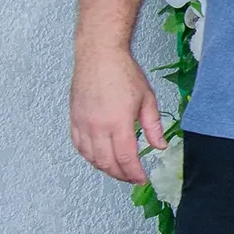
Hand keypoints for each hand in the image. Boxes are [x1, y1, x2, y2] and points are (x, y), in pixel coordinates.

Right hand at [70, 47, 163, 184]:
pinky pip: (78, 146)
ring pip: (90, 157)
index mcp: (118, 123)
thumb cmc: (124, 73)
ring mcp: (82, 123)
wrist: (99, 55)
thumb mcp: (147, 99)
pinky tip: (99, 158)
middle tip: (132, 178)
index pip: (126, 158)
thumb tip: (159, 146)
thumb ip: (153, 126)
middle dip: (121, 175)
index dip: (134, 173)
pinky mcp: (73, 119)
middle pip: (107, 162)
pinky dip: (88, 156)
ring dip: (104, 168)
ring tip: (118, 170)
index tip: (142, 178)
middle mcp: (97, 127)